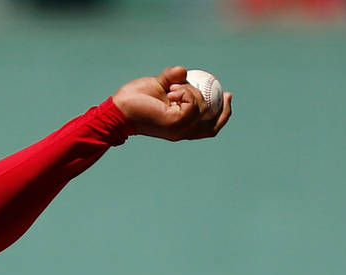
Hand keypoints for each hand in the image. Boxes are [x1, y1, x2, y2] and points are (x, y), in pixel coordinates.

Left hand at [111, 66, 231, 141]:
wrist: (119, 108)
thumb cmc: (135, 99)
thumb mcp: (159, 85)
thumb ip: (172, 78)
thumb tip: (184, 71)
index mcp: (181, 126)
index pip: (208, 127)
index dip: (222, 114)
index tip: (227, 96)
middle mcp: (182, 132)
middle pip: (212, 126)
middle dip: (223, 109)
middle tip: (226, 92)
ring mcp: (179, 130)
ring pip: (203, 110)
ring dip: (194, 93)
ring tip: (173, 88)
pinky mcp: (175, 124)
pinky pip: (192, 105)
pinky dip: (187, 93)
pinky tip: (172, 90)